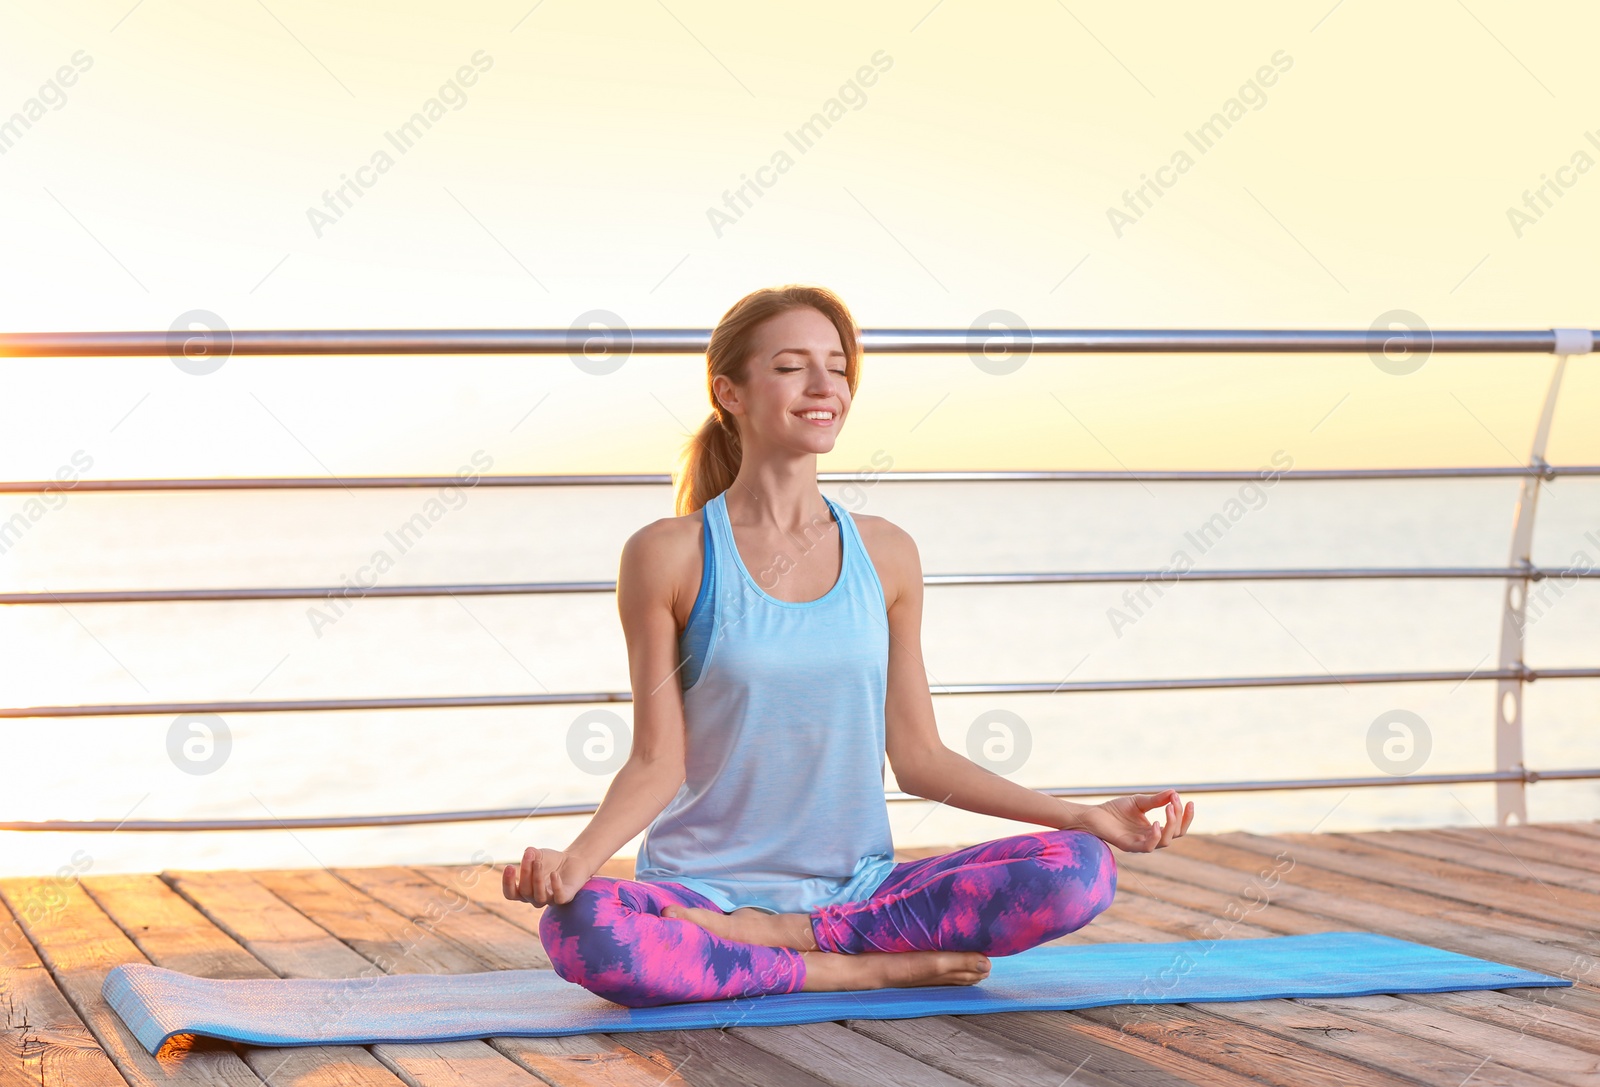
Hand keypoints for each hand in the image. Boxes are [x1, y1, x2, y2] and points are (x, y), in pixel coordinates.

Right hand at [502, 846, 590, 906]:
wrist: (572, 860)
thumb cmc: (551, 861)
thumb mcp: (537, 855)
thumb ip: (530, 854)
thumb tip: (528, 852)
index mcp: (524, 891)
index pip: (510, 894)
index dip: (508, 883)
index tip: (509, 866)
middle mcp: (535, 898)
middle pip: (525, 892)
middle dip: (525, 873)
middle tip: (529, 856)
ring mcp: (549, 900)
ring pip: (539, 896)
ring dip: (537, 879)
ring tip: (538, 862)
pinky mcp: (564, 898)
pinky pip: (558, 897)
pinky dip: (556, 886)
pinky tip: (554, 874)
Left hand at [1077, 790, 1193, 852]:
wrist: (1094, 815)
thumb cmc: (1115, 810)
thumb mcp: (1139, 802)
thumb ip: (1156, 800)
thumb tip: (1174, 792)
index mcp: (1154, 830)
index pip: (1177, 828)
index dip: (1186, 817)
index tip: (1189, 801)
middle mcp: (1150, 839)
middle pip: (1175, 835)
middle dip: (1179, 819)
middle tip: (1175, 802)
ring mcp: (1140, 844)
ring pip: (1165, 842)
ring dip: (1170, 825)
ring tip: (1169, 808)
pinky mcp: (1129, 846)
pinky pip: (1148, 847)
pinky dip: (1154, 836)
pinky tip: (1155, 823)